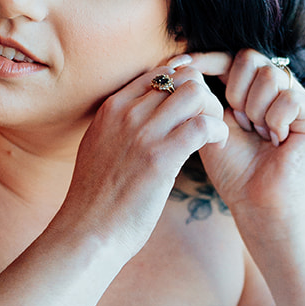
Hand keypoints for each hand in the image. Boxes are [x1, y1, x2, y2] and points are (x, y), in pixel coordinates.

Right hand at [58, 58, 229, 257]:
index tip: (194, 106)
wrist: (86, 232)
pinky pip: (203, 124)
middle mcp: (126, 113)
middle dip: (203, 94)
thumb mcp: (99, 148)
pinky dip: (218, 131)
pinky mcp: (160, 157)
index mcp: (111, 108)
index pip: (159, 73)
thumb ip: (118, 127)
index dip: (184, 84)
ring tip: (212, 133)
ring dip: (213, 109)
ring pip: (195, 93)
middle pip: (181, 77)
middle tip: (207, 120)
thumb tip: (139, 117)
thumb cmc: (96, 200)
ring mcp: (142, 133)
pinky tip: (216, 145)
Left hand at [189, 49, 304, 228]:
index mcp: (253, 90)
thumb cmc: (234, 168)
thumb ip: (205, 92)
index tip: (185, 65)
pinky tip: (276, 140)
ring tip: (258, 134)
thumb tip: (190, 61)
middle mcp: (279, 90)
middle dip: (235, 91)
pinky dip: (275, 120)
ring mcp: (300, 101)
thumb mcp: (210, 123)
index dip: (210, 59)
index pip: (234, 58)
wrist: (256, 202)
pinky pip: (289, 97)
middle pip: (250, 58)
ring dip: (254, 109)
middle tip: (239, 122)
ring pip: (270, 75)